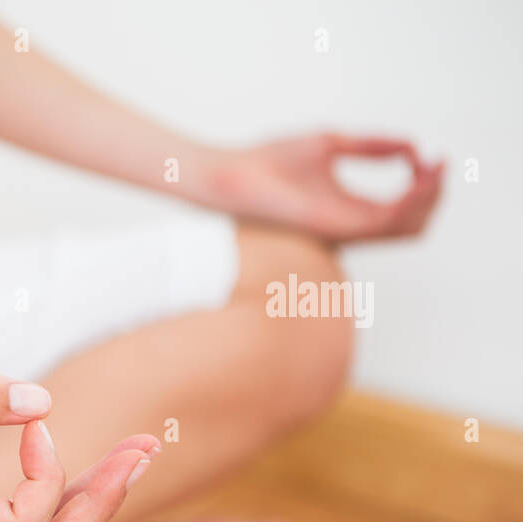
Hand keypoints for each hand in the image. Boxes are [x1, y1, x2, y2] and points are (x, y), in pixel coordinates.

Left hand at [206, 134, 443, 241]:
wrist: (232, 174)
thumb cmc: (270, 161)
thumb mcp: (331, 144)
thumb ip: (371, 147)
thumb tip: (411, 145)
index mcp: (349, 209)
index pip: (403, 209)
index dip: (427, 184)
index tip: (432, 154)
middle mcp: (351, 226)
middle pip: (413, 224)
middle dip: (435, 194)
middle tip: (437, 162)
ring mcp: (344, 229)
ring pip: (408, 228)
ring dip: (429, 198)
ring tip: (431, 167)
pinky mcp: (335, 226)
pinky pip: (387, 223)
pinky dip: (410, 201)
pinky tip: (414, 174)